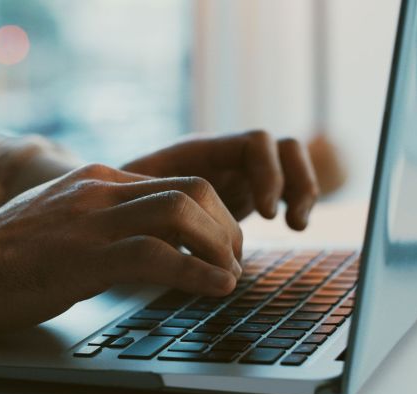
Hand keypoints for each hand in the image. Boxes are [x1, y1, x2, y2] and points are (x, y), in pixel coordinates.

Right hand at [0, 164, 242, 334]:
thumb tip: (146, 239)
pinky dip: (197, 273)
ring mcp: (91, 220)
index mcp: (98, 179)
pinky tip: (215, 288)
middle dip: (226, 226)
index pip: (177, 181)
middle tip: (234, 260)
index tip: (224, 244)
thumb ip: (102, 218)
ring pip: (181, 213)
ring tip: (230, 276)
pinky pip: (157, 255)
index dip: (214, 213)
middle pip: (191, 189)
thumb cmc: (7, 256)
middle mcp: (99, 190)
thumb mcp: (63, 220)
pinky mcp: (83, 257)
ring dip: (220, 247)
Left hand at [121, 130, 319, 229]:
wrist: (113, 204)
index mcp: (200, 151)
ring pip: (289, 162)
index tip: (266, 214)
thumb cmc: (116, 200)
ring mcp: (236, 171)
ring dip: (302, 189)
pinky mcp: (243, 192)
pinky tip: (291, 227)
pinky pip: (284, 185)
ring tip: (296, 225)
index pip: (254, 143)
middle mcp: (223, 155)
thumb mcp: (132, 200)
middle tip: (285, 222)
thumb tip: (166, 222)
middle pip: (281, 147)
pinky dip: (295, 201)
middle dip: (294, 181)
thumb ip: (154, 203)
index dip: (268, 174)